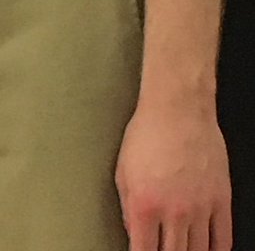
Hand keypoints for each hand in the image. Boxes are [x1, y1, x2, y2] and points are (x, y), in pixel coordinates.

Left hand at [115, 96, 231, 250]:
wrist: (178, 110)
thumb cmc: (147, 133)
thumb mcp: (123, 170)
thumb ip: (128, 207)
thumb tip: (134, 233)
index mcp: (145, 204)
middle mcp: (174, 211)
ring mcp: (201, 208)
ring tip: (182, 250)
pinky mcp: (221, 201)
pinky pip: (223, 239)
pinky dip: (216, 250)